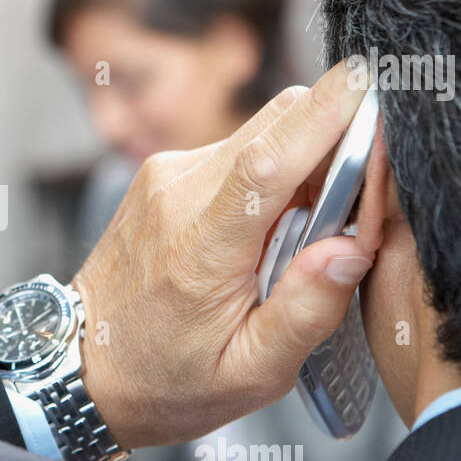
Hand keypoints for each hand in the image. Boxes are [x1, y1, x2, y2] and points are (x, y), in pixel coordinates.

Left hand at [72, 61, 380, 448]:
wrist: (84, 366)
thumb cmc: (167, 379)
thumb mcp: (250, 374)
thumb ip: (306, 311)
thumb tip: (354, 248)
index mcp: (200, 247)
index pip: (269, 158)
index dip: (327, 112)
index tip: (377, 81)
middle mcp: (178, 192)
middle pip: (279, 123)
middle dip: (338, 140)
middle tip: (362, 203)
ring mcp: (166, 173)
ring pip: (265, 131)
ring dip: (306, 163)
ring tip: (306, 234)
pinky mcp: (166, 171)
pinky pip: (240, 149)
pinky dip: (273, 175)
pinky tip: (270, 230)